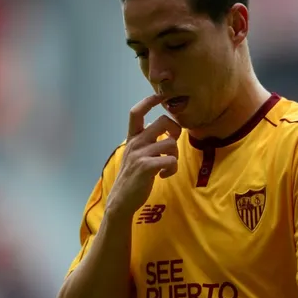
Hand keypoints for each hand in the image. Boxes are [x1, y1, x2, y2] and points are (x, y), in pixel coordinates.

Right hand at [106, 95, 181, 220]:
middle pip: (163, 121)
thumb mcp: (134, 154)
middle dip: (175, 130)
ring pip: (171, 143)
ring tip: (167, 167)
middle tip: (173, 144)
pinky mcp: (146, 167)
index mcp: (132, 138)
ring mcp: (140, 154)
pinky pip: (171, 160)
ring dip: (175, 155)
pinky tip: (164, 175)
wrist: (122, 200)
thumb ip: (146, 141)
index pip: (137, 112)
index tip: (161, 96)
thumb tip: (162, 128)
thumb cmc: (132, 177)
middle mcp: (135, 143)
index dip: (149, 101)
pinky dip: (172, 168)